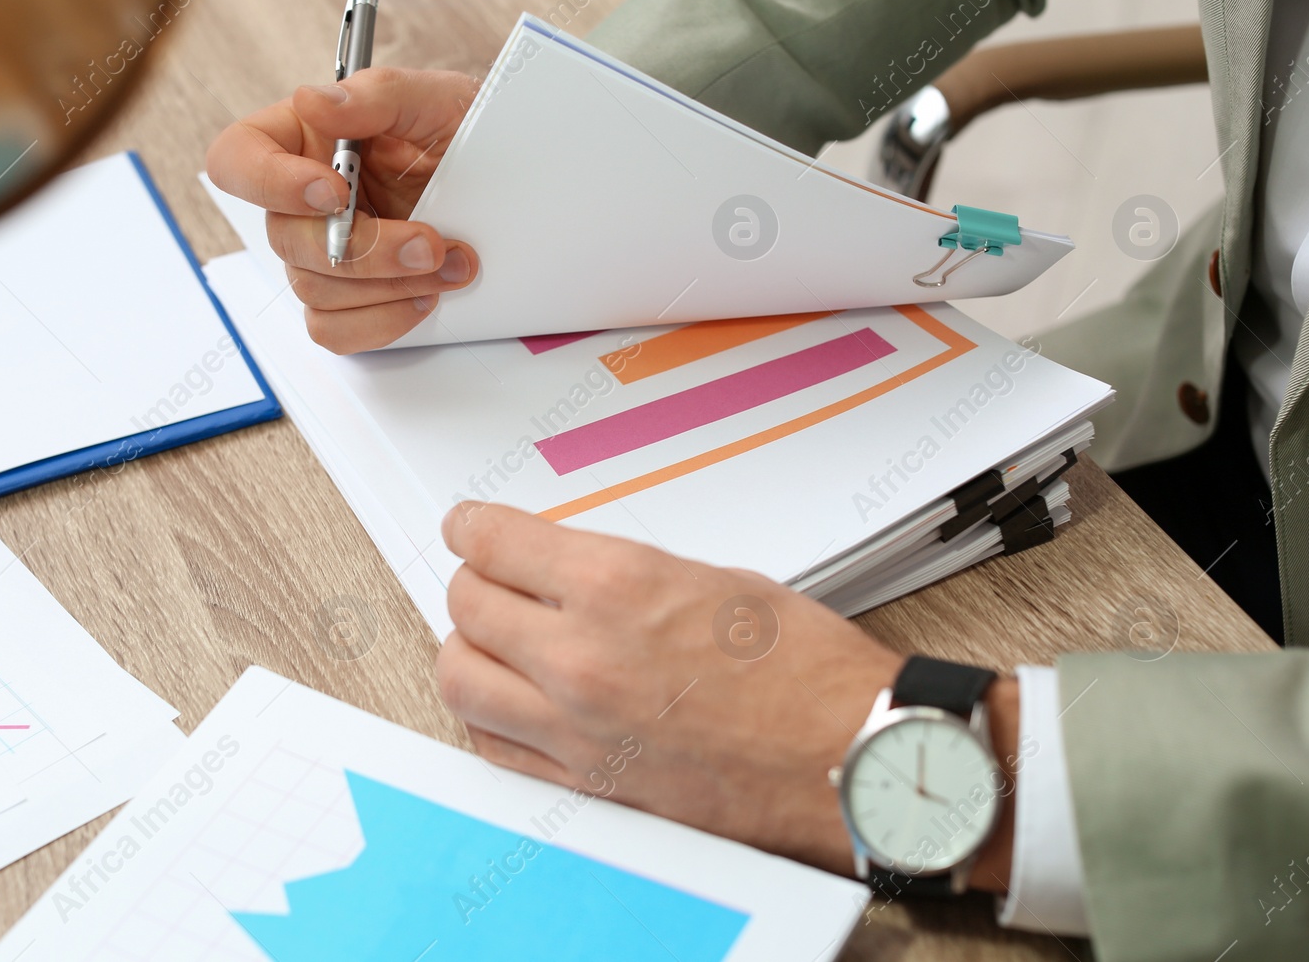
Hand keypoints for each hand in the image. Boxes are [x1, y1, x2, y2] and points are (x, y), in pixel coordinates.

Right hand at [205, 68, 480, 353]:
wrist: (505, 186)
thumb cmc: (461, 132)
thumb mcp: (437, 100)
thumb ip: (378, 94)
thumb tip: (314, 100)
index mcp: (303, 139)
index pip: (237, 158)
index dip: (270, 181)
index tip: (333, 189)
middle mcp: (302, 200)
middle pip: (286, 238)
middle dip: (365, 249)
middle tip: (429, 243)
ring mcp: (321, 254)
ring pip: (314, 289)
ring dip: (388, 286)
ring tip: (449, 264)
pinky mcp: (348, 299)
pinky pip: (335, 329)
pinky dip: (383, 321)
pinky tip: (425, 296)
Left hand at [436, 501, 1018, 888]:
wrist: (848, 757)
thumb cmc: (807, 672)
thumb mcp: (712, 580)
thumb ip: (620, 575)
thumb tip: (566, 571)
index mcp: (616, 588)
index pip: (494, 543)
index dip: (472, 527)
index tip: (467, 527)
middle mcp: (582, 657)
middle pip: (467, 605)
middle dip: (474, 581)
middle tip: (489, 576)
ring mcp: (576, 727)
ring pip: (460, 678)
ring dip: (469, 649)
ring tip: (491, 639)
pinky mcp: (587, 782)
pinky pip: (493, 745)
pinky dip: (488, 716)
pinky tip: (510, 700)